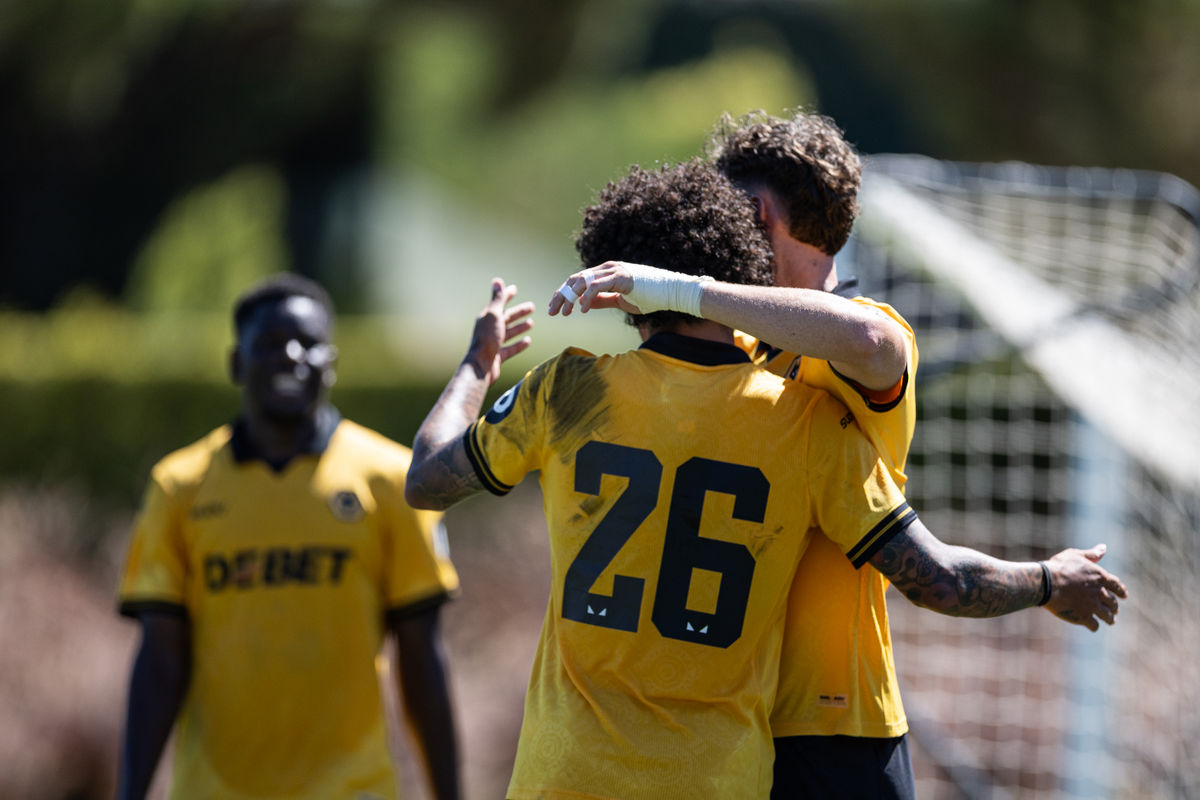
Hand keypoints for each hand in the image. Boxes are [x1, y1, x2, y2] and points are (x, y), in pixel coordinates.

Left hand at [464, 278, 533, 383]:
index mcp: (487, 318)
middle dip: (518, 312)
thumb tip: (498, 280)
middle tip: (532, 307)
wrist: (481, 365)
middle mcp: (489, 329)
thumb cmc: (487, 338)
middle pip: (506, 318)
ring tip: (531, 323)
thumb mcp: (494, 315)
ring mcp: (493, 343)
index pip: (498, 303)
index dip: (506, 295)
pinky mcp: (498, 356)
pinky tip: (528, 341)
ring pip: (509, 332)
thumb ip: (497, 299)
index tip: (515, 289)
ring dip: (519, 327)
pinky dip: (519, 344)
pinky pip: (510, 348)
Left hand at [548, 261, 710, 316]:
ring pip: (582, 281)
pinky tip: (581, 310)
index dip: (565, 294)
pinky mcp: (621, 276)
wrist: (673, 293)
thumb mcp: (620, 300)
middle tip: (552, 312)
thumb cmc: (650, 296)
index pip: (578, 281)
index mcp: (606, 272)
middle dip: (562, 296)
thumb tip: (583, 304)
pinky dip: (587, 298)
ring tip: (564, 313)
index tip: (556, 309)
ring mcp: (614, 270)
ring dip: (570, 297)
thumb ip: (602, 300)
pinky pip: (597, 286)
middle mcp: (607, 268)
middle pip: (575, 279)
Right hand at [1042, 544, 1127, 630]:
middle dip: (1114, 606)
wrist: (1047, 582)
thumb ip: (1091, 554)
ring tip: (1110, 621)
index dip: (1121, 591)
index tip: (1124, 596)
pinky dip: (1094, 625)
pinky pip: (1094, 625)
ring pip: (1107, 616)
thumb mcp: (1075, 555)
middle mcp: (1100, 592)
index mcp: (1100, 576)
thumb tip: (1104, 548)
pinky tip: (1092, 626)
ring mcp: (1092, 606)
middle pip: (1112, 602)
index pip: (1116, 585)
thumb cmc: (1059, 567)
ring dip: (1109, 618)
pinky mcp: (1083, 616)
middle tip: (1114, 610)